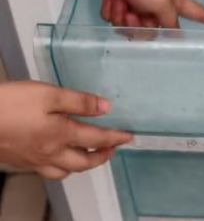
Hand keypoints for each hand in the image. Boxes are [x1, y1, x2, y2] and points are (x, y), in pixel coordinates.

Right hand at [0, 81, 132, 178]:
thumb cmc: (9, 104)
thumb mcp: (49, 94)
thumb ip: (79, 102)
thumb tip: (106, 108)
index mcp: (61, 134)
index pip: (97, 139)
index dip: (115, 138)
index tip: (128, 137)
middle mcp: (50, 152)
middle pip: (83, 163)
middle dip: (102, 157)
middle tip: (113, 150)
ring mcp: (33, 160)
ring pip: (64, 171)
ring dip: (81, 165)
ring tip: (89, 155)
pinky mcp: (20, 161)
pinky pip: (47, 171)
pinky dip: (60, 167)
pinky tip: (58, 157)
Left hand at [83, 0, 203, 28]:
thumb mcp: (161, 2)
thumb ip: (169, 21)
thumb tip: (175, 34)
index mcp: (173, 0)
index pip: (197, 12)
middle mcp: (157, 1)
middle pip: (155, 29)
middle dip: (140, 26)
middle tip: (133, 14)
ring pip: (132, 25)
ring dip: (123, 18)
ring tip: (120, 3)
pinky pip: (115, 16)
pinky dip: (111, 10)